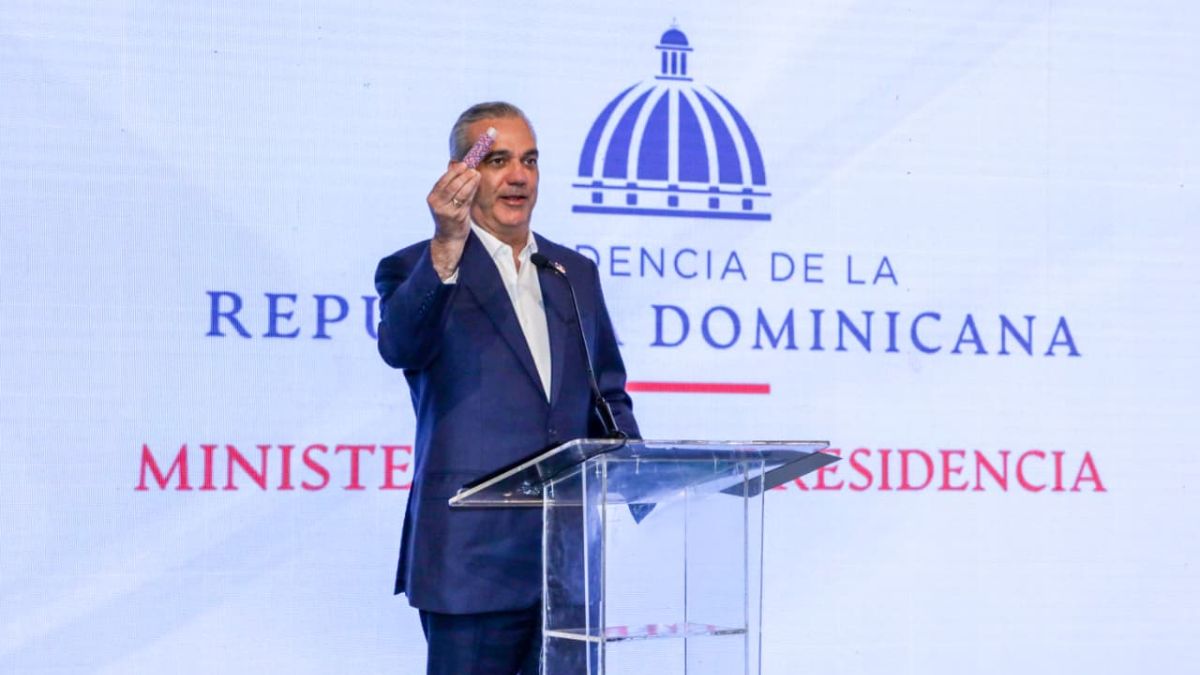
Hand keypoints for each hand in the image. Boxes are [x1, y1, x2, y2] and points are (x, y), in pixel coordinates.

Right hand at [426, 161, 479, 278]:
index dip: (453, 172)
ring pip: (460, 192)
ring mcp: (447, 211)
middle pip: (451, 186)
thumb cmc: (448, 215)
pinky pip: (466, 200)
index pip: (443, 181)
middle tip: (472, 168)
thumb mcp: (445, 200)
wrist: (449, 237)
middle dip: (463, 175)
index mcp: (432, 198)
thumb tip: (453, 163)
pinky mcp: (457, 217)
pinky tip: (476, 184)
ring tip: (476, 174)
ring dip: (469, 181)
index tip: (463, 164)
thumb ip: (449, 183)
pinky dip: (472, 190)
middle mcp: (437, 204)